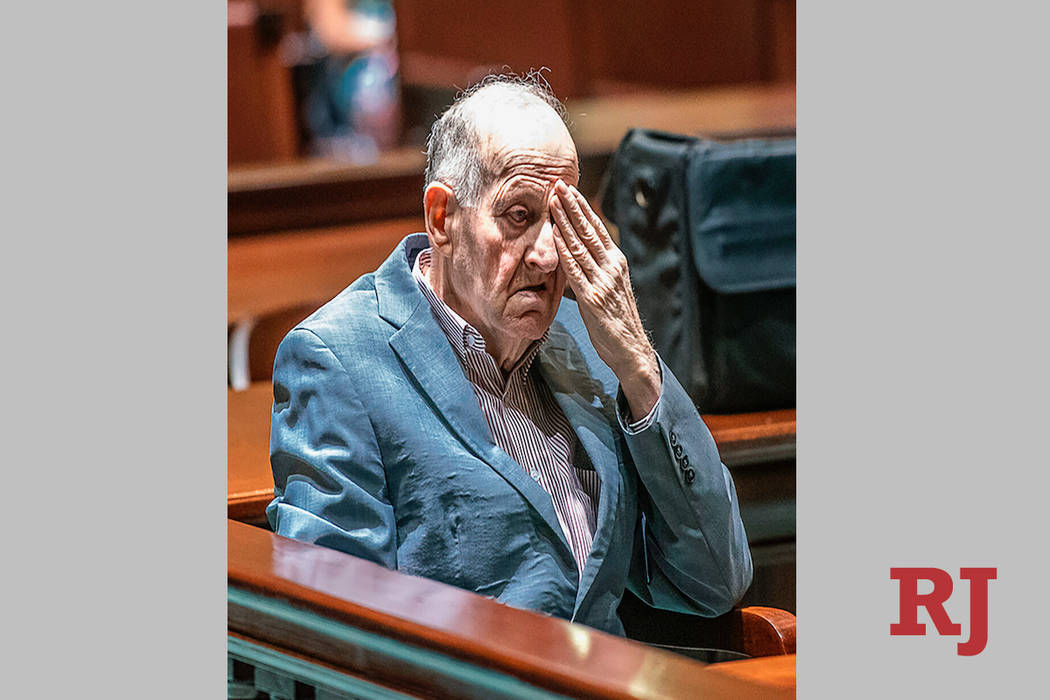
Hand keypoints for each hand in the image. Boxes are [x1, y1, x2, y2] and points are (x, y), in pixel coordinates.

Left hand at [549, 180, 660, 419]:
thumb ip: (596, 269)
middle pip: (589, 230)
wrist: (630, 350)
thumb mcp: (610, 288)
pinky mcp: (592, 298)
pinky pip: (575, 269)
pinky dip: (563, 250)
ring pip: (580, 245)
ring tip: (552, 201)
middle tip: (557, 184)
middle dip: (571, 205)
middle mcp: (612, 267)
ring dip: (564, 221)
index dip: (582, 207)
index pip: (597, 229)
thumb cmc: (616, 322)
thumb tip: (578, 253)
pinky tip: (554, 235)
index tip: (568, 189)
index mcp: (617, 263)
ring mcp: (603, 281)